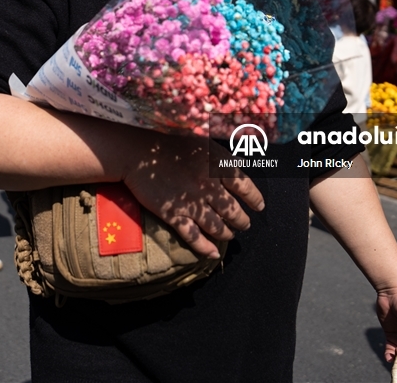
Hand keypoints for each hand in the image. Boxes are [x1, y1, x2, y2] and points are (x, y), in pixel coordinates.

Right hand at [121, 135, 263, 258]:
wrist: (138, 153)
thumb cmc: (170, 143)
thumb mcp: (203, 143)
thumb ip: (221, 158)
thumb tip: (238, 167)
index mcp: (219, 166)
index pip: (245, 187)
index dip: (255, 199)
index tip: (259, 206)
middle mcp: (210, 186)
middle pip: (234, 211)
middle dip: (242, 221)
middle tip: (244, 224)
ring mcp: (192, 203)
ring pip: (218, 227)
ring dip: (227, 234)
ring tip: (229, 235)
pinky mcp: (174, 215)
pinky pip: (194, 236)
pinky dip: (206, 247)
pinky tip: (213, 253)